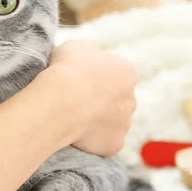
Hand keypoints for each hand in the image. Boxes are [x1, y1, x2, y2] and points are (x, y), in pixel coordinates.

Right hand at [39, 40, 137, 156]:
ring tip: (72, 118)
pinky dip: (92, 140)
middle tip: (75, 102)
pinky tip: (75, 134)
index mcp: (127, 72)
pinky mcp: (115, 144)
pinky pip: (104, 142)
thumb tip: (88, 59)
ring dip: (97, 121)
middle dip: (100, 101)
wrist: (60, 101)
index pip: (115, 75)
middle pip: (117, 101)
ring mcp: (125, 123)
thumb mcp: (75, 47)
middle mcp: (131, 98)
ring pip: (112, 123)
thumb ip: (89, 53)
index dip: (95, 78)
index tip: (78, 81)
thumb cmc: (66, 70)